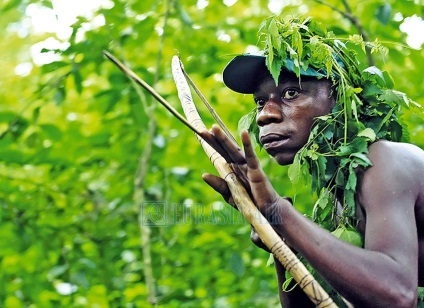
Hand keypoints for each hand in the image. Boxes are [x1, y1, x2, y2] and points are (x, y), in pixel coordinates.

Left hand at [202, 126, 291, 247]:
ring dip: (224, 139)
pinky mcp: (256, 170)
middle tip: (202, 129)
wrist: (265, 212)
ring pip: (234, 150)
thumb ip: (218, 184)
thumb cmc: (249, 202)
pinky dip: (247, 144)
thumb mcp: (230, 194)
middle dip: (214, 140)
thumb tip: (204, 174)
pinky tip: (244, 132)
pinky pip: (251, 156)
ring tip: (214, 129)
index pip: (220, 154)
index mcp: (232, 169)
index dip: (212, 144)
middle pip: (224, 149)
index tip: (201, 133)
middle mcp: (239, 165)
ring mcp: (248, 166)